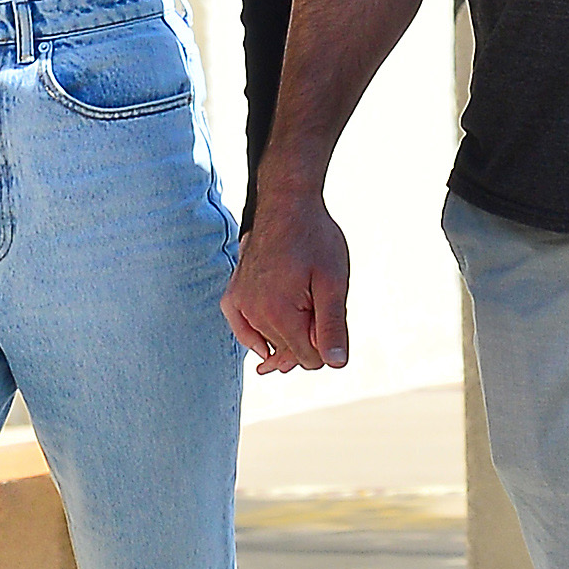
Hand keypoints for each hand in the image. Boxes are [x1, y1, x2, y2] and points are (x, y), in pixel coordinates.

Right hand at [223, 188, 351, 373]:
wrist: (287, 205)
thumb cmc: (315, 240)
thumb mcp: (334, 283)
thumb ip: (332, 326)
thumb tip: (335, 364)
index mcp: (280, 316)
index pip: (309, 360)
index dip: (326, 343)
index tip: (330, 316)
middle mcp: (254, 314)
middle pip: (289, 352)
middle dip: (307, 337)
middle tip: (317, 302)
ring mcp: (239, 304)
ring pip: (268, 342)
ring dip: (286, 331)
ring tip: (299, 301)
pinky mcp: (232, 295)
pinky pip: (242, 329)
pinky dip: (255, 334)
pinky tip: (265, 341)